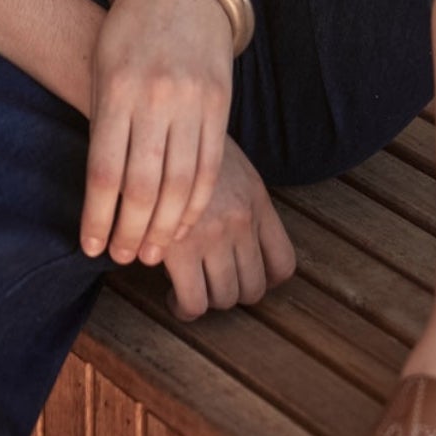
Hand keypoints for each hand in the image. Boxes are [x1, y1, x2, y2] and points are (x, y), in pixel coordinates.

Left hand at [80, 0, 235, 266]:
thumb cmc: (128, 30)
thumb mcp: (102, 68)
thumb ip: (103, 123)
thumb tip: (102, 191)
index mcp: (117, 90)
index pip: (104, 171)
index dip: (97, 217)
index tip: (91, 247)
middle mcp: (156, 99)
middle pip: (143, 186)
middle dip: (131, 230)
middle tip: (122, 258)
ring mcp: (193, 102)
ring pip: (181, 183)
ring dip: (166, 226)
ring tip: (151, 251)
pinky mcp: (221, 105)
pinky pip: (211, 166)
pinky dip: (197, 201)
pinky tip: (185, 223)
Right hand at [161, 134, 295, 318]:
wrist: (151, 126)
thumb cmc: (184, 147)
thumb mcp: (228, 165)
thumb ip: (243, 200)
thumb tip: (245, 241)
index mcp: (257, 201)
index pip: (284, 265)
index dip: (265, 280)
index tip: (241, 275)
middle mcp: (241, 220)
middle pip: (253, 289)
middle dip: (231, 293)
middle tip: (208, 282)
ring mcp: (213, 235)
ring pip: (224, 298)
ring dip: (207, 301)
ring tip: (189, 289)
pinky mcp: (180, 248)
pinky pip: (193, 302)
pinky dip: (185, 308)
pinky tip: (173, 296)